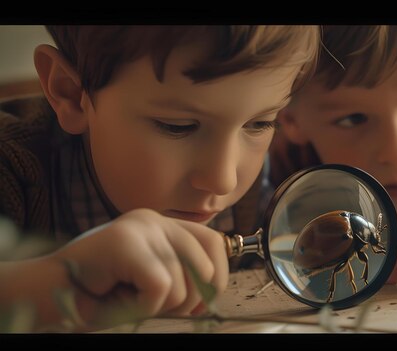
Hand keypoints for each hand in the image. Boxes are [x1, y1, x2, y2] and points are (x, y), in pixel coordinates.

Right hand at [51, 208, 228, 328]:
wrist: (46, 294)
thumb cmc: (100, 293)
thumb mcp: (150, 277)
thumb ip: (181, 272)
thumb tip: (215, 286)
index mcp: (161, 225)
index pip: (214, 243)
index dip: (218, 277)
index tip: (203, 304)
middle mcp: (153, 220)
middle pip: (205, 267)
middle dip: (189, 302)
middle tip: (153, 306)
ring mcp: (140, 229)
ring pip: (182, 285)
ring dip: (156, 308)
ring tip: (125, 297)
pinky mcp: (127, 244)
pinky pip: (160, 290)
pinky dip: (141, 308)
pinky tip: (117, 299)